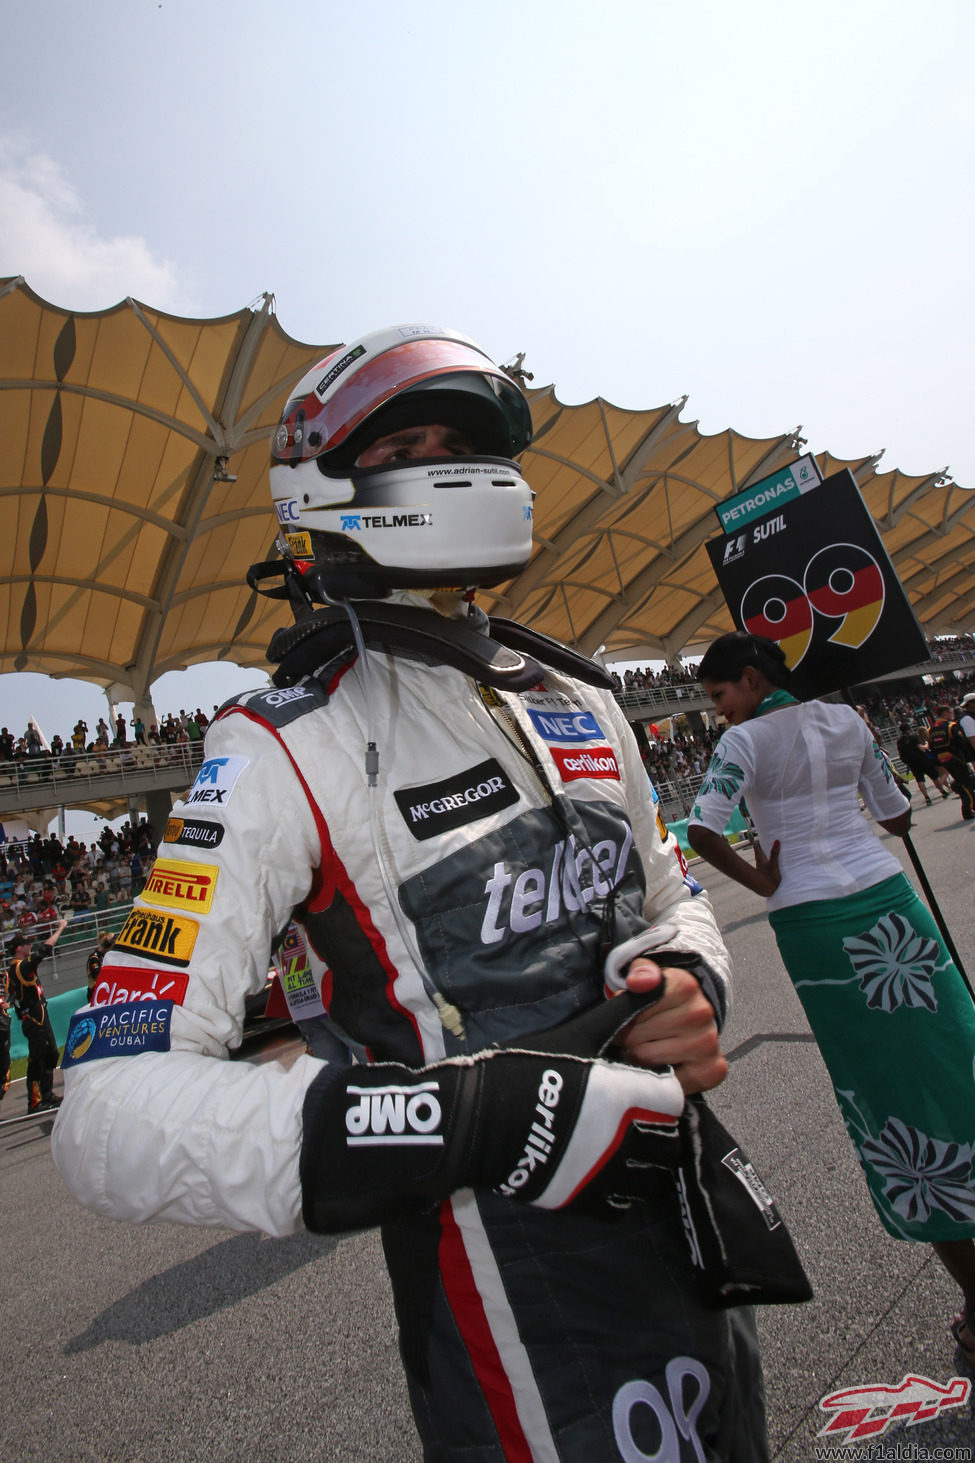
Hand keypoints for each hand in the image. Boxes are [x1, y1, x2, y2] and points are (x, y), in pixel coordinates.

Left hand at [615, 960, 727, 1094]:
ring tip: (646, 1049)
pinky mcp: (713, 1070)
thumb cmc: (662, 999)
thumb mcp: (646, 974)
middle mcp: (702, 1013)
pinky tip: (661, 1065)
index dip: (624, 1017)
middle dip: (628, 1040)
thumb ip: (639, 971)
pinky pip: (669, 1083)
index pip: (633, 1010)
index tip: (629, 1017)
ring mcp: (709, 1043)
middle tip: (634, 1037)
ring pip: (648, 1060)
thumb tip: (638, 981)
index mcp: (685, 986)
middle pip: (637, 1039)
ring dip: (639, 1059)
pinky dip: (658, 1078)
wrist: (691, 1016)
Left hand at [752, 839, 780, 896]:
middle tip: (768, 843)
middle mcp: (758, 862)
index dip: (758, 841)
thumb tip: (777, 841)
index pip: (756, 846)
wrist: (766, 891)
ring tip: (771, 853)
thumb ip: (775, 853)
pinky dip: (766, 862)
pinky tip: (771, 864)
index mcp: (760, 858)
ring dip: (765, 855)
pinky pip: (763, 865)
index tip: (762, 837)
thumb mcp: (774, 864)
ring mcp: (760, 868)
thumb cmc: (769, 877)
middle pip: (758, 852)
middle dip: (762, 847)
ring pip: (761, 858)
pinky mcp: (763, 874)